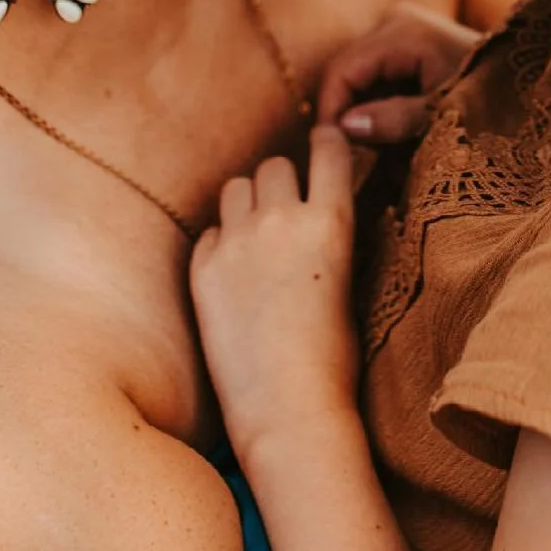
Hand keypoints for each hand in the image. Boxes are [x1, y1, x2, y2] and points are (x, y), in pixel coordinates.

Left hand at [191, 128, 360, 465]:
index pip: (329, 150)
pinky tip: (233, 275)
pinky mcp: (202, 268)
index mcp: (331, 223)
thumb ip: (329, 237)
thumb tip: (319, 212)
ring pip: (236, 187)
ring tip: (255, 236)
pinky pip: (210, 231)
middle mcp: (282, 220)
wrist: (288, 410)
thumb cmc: (334, 360)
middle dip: (282, 180)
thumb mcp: (349, 282)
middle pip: (275, 165)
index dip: (327, 141)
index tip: (324, 140)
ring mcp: (236, 242)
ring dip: (247, 202)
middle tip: (285, 208)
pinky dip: (221, 242)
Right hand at [318, 1, 484, 144]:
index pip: (342, 71)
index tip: (332, 153)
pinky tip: (390, 135)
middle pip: (347, 73)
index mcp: (402, 31)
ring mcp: (401, 29)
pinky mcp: (408, 44)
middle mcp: (396, 21)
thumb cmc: (493, 97)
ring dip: (363, 115)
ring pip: (360, 78)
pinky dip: (379, 107)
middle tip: (350, 159)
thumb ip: (395, 120)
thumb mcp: (443, 114)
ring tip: (374, 152)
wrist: (531, 83)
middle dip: (346, 116)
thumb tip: (345, 127)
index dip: (331, 112)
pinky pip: (378, 78)